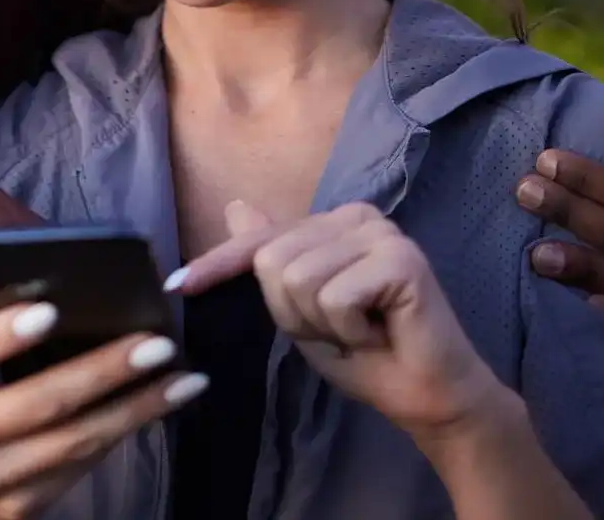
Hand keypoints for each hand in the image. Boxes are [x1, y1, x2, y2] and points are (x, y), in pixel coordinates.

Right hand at [0, 276, 206, 519]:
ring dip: (135, 408)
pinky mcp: (23, 503)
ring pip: (73, 440)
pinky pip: (81, 464)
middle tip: (156, 344)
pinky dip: (125, 431)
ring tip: (182, 377)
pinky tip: (162, 406)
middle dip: (102, 371)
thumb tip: (5, 266)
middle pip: (38, 401)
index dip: (5, 334)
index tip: (51, 311)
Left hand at [236, 201, 506, 438]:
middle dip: (295, 314)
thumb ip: (271, 262)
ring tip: (362, 332)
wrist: (427, 398)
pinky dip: (348, 330)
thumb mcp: (301, 313)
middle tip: (343, 331)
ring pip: (297, 278)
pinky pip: (333, 297)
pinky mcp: (400, 257)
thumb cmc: (367, 357)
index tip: (176, 285)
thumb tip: (234, 206)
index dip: (217, 266)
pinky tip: (380, 332)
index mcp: (333, 224)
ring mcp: (380, 233)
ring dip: (322, 325)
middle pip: (272, 261)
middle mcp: (356, 217)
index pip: (260, 240)